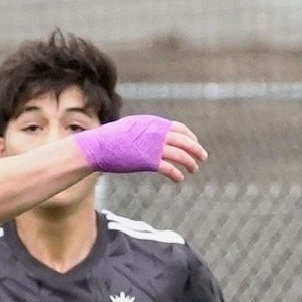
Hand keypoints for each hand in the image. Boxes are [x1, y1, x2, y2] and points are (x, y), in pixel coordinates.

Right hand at [73, 116, 206, 181]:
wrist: (98, 147)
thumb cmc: (108, 138)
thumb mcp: (131, 127)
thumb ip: (145, 130)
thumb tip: (149, 135)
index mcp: (155, 123)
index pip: (180, 128)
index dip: (190, 137)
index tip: (194, 143)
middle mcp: (158, 133)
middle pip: (185, 141)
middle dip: (196, 150)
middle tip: (203, 157)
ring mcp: (154, 147)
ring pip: (181, 155)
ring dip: (191, 163)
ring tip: (194, 170)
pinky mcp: (149, 162)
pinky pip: (170, 168)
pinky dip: (177, 174)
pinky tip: (179, 179)